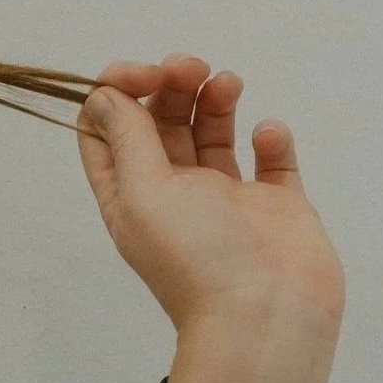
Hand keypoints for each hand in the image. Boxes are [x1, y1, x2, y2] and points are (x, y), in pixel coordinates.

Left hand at [76, 55, 346, 337]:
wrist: (267, 317)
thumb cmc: (196, 258)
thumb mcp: (143, 191)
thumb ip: (128, 139)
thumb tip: (106, 95)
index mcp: (131, 195)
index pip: (107, 132)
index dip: (117, 93)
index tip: (142, 73)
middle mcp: (175, 195)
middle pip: (161, 124)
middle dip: (170, 86)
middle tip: (190, 65)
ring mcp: (228, 200)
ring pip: (213, 134)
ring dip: (215, 100)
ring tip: (226, 82)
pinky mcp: (277, 206)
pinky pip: (272, 162)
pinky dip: (271, 138)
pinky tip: (268, 132)